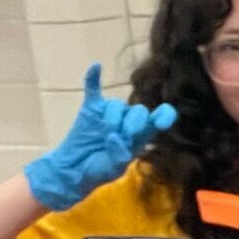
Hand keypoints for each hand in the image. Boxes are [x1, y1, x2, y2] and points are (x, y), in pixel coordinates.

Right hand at [24, 64, 178, 211]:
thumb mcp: (115, 168)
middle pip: (139, 110)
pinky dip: (93, 79)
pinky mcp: (91, 109)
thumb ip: (120, 154)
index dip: (164, 116)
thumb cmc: (98, 170)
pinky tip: (95, 67)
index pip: (159, 118)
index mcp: (141, 135)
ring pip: (117, 105)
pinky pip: (93, 90)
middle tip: (119, 138)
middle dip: (132, 124)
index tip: (161, 121)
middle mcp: (128, 120)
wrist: (73, 171)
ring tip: (105, 135)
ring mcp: (109, 112)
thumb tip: (116, 136)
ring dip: (112, 119)